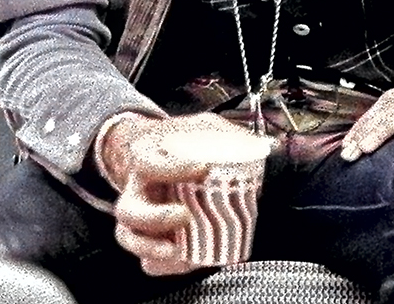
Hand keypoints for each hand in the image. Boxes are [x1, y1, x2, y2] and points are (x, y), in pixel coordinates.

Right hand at [98, 111, 243, 276]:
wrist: (159, 153)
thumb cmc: (184, 143)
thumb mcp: (203, 128)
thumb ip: (228, 135)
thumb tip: (266, 147)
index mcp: (146, 160)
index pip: (147, 163)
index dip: (172, 168)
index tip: (203, 168)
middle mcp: (136, 191)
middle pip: (128, 211)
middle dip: (155, 219)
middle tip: (184, 216)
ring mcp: (139, 217)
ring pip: (130, 239)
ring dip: (152, 249)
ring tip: (179, 251)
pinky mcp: (150, 238)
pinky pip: (146, 259)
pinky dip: (162, 265)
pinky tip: (184, 262)